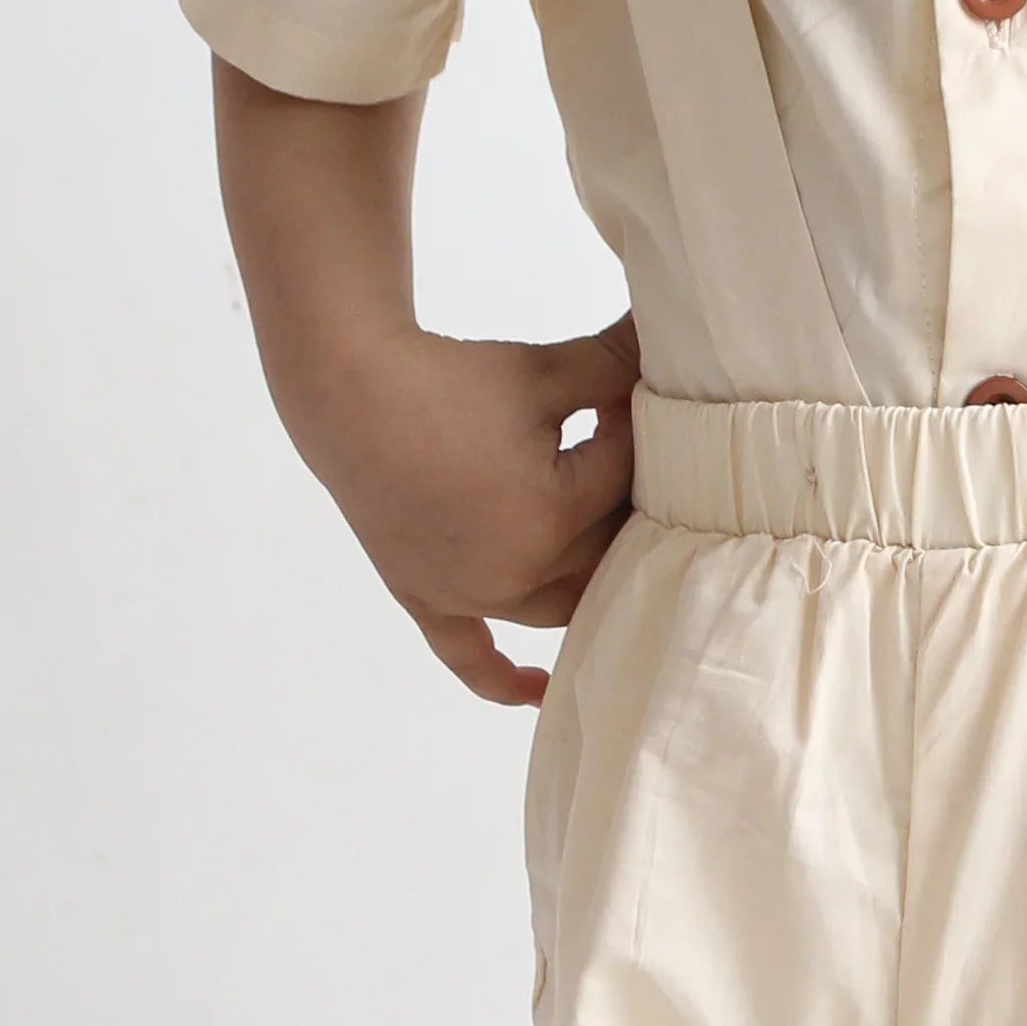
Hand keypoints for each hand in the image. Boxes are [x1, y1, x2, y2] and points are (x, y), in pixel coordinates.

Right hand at [332, 314, 640, 708]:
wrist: (349, 390)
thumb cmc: (449, 378)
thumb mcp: (544, 370)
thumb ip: (615, 365)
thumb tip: (676, 334)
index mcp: (551, 520)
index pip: (621, 484)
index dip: (630, 435)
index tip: (619, 400)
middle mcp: (513, 574)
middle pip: (597, 550)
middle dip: (614, 501)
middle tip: (615, 454)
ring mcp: (468, 594)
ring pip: (556, 604)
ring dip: (588, 581)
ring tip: (612, 554)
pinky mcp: (427, 597)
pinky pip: (468, 654)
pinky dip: (501, 679)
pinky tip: (536, 691)